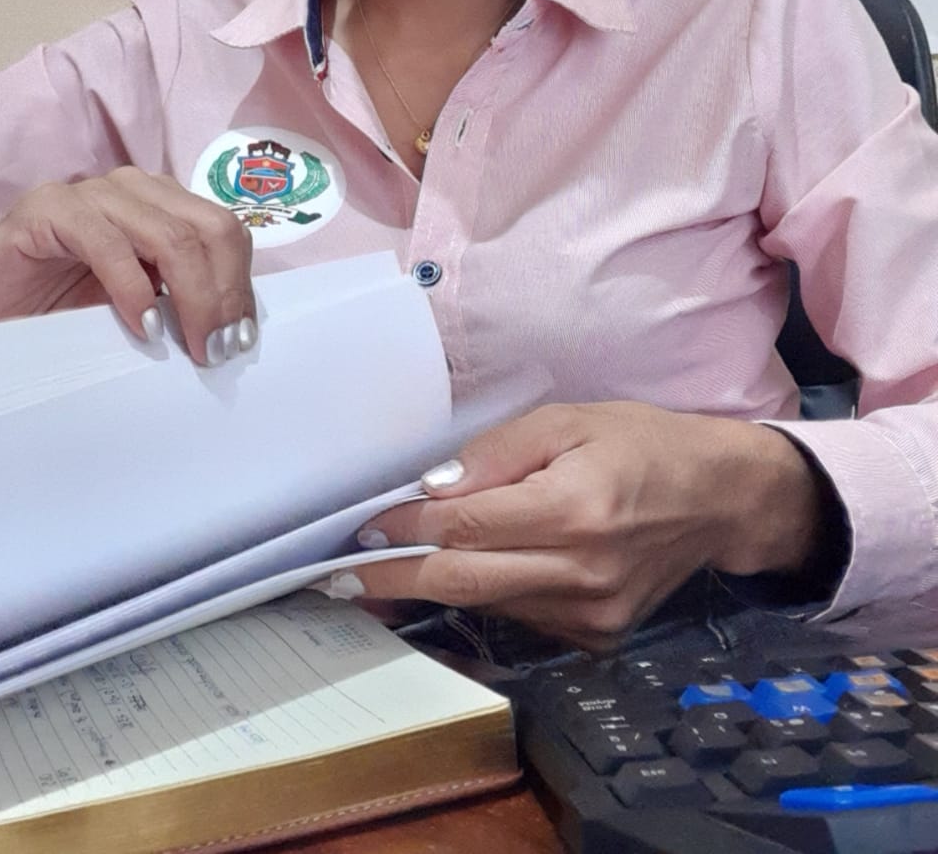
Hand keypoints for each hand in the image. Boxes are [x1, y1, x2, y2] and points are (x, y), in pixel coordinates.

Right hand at [0, 168, 254, 364]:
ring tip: (190, 345)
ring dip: (190, 295)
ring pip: (169, 234)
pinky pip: (107, 242)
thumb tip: (233, 336)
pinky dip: (133, 287)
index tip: (238, 340)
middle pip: (209, 230)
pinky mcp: (49, 210)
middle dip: (222, 294)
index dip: (240, 285)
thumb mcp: (134, 307)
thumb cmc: (56, 309)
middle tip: (217, 350)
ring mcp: (92, 193)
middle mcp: (134, 190)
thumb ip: (177, 303)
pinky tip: (141, 325)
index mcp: (162, 206)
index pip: (225, 232)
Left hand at [342, 401, 826, 651]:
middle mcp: (580, 572)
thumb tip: (432, 488)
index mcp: (573, 509)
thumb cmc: (640, 444)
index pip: (466, 527)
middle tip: (337, 576)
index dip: (407, 530)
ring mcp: (589, 614)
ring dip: (430, 586)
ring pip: (485, 602)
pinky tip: (460, 571)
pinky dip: (483, 591)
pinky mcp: (595, 636)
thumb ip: (497, 453)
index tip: (361, 528)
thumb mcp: (568, 421)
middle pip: (463, 581)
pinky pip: (518, 613)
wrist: (718, 498)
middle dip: (393, 579)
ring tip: (381, 569)